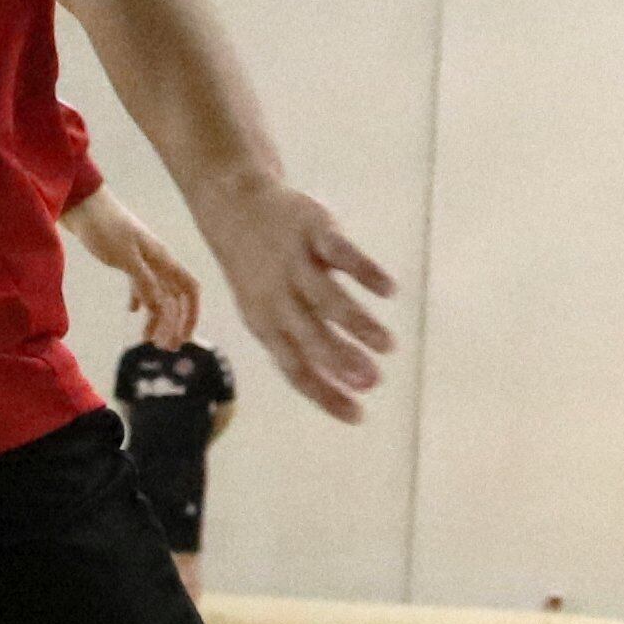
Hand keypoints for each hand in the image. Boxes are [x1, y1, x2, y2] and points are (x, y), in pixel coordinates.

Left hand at [106, 210, 199, 350]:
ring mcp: (142, 258)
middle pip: (175, 297)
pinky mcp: (125, 257)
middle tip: (165, 349)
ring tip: (147, 339)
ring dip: (156, 316)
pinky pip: (140, 283)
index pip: (189, 290)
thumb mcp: (123, 256)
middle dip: (173, 323)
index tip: (185, 337)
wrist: (80, 205)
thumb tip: (160, 307)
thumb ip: (143, 280)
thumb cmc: (103, 226)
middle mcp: (158, 259)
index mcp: (163, 258)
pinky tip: (131, 311)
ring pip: (157, 292)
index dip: (191, 314)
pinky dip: (139, 299)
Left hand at [195, 179, 393, 420]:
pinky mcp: (314, 232)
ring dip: (356, 324)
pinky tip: (389, 292)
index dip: (324, 393)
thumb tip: (345, 382)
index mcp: (265, 324)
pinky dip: (365, 272)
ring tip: (387, 346)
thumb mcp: (267, 311)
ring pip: (326, 300)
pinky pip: (341, 254)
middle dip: (341, 362)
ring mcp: (295, 264)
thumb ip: (303, 343)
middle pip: (309, 337)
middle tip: (374, 382)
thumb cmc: (261, 273)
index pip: (294, 368)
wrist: (234, 208)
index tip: (358, 416)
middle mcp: (278, 298)